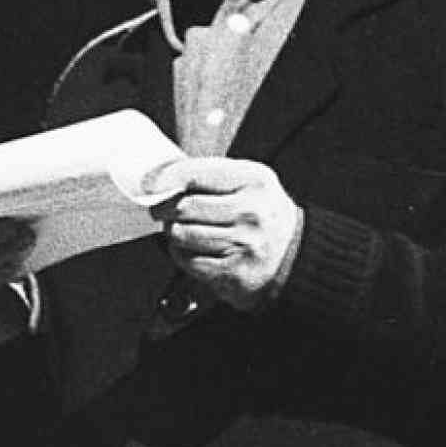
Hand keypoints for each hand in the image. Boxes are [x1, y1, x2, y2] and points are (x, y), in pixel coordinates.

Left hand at [148, 157, 301, 310]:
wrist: (295, 255)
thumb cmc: (263, 215)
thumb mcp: (249, 182)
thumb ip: (211, 176)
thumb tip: (161, 178)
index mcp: (255, 181)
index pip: (194, 174)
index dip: (164, 179)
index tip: (151, 184)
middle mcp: (252, 211)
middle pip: (183, 207)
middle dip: (165, 209)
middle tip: (163, 210)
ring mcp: (244, 243)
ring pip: (181, 235)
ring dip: (174, 234)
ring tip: (184, 230)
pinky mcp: (234, 272)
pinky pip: (188, 261)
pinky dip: (183, 255)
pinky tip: (196, 250)